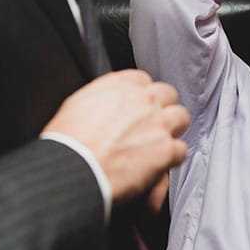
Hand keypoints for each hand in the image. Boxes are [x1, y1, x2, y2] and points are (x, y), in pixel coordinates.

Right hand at [41, 69, 189, 212]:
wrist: (72, 167)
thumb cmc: (67, 144)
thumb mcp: (75, 107)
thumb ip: (99, 102)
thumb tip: (103, 111)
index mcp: (118, 85)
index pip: (142, 80)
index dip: (141, 97)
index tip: (137, 108)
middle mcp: (141, 99)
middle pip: (167, 94)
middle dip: (161, 109)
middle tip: (151, 125)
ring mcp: (158, 123)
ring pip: (180, 117)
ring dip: (172, 131)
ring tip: (159, 145)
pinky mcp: (166, 149)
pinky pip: (182, 150)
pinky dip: (172, 161)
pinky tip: (159, 169)